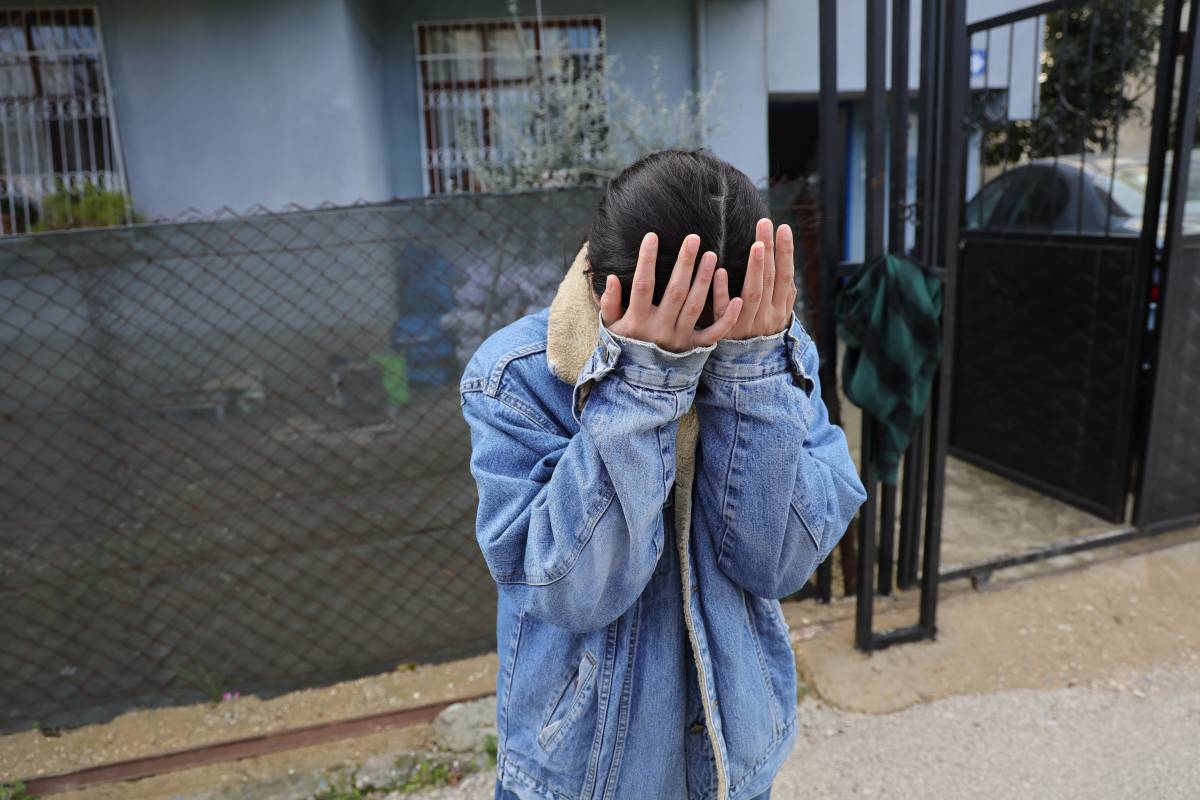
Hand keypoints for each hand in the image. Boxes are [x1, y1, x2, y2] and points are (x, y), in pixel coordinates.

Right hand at [600, 232, 742, 352]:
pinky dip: (727, 319)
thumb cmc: (624, 345)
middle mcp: (661, 330)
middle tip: (693, 238)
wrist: (639, 382)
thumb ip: (610, 303)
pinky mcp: (695, 348)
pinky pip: (713, 334)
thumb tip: (610, 278)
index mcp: (638, 321)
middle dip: (685, 263)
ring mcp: (680, 339)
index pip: (643, 285)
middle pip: (675, 291)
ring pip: (695, 306)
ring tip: (711, 255)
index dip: (646, 260)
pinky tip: (737, 299)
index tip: (651, 236)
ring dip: (704, 280)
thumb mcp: (610, 327)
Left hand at [714, 219, 795, 338]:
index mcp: (780, 308)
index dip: (785, 252)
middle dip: (769, 250)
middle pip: (770, 279)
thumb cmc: (760, 331)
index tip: (783, 227)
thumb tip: (788, 261)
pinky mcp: (726, 332)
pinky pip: (725, 311)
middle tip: (764, 223)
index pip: (785, 275)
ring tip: (756, 245)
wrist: (746, 369)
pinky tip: (719, 271)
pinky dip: (723, 291)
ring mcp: (747, 325)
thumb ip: (782, 291)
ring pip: (753, 294)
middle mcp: (767, 316)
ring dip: (755, 269)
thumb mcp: (777, 313)